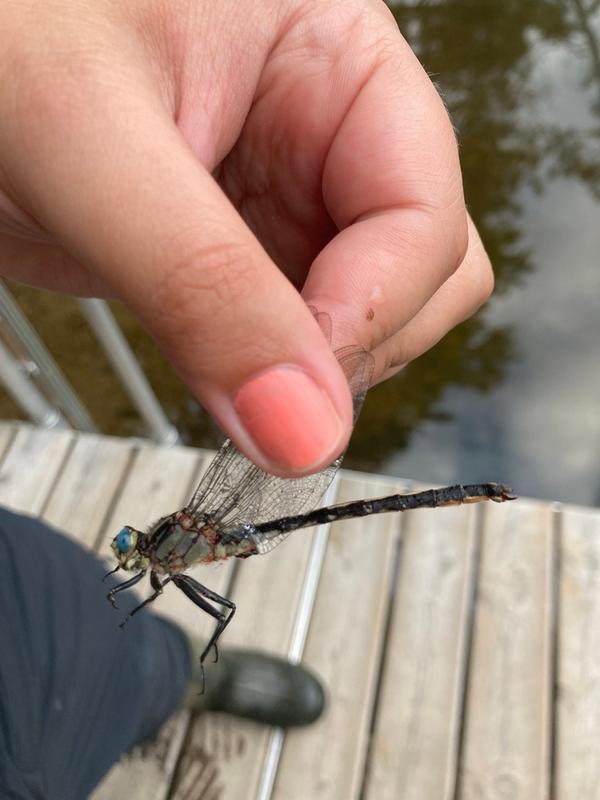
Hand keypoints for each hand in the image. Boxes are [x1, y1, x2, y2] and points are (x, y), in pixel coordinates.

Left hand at [0, 0, 492, 475]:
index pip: (421, 207)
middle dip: (359, 341)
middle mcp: (323, 131)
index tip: (302, 383)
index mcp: (329, 54)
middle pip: (422, 268)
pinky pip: (299, 334)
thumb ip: (205, 285)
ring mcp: (284, 198)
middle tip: (269, 390)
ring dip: (319, 371)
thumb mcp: (91, 142)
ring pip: (371, 312)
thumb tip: (304, 429)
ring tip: (236, 380)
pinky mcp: (238, 255)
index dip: (377, 305)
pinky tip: (228, 381)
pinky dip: (276, 379)